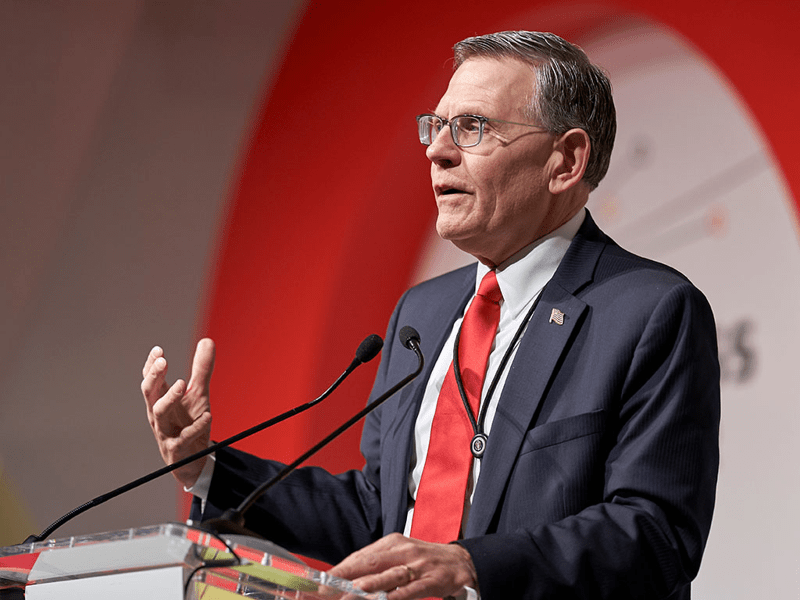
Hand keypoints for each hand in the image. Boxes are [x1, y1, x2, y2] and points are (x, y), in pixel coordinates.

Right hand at [141, 338, 214, 487]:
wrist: (193, 459)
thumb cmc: (190, 423)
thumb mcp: (199, 394)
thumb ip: (202, 369)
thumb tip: (207, 340)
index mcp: (160, 400)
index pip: (150, 380)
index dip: (151, 365)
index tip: (158, 350)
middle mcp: (158, 415)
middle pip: (149, 393)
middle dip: (154, 376)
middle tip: (164, 361)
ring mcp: (165, 432)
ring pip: (159, 413)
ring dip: (169, 397)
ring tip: (183, 383)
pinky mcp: (177, 449)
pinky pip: (183, 437)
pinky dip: (195, 427)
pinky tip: (207, 416)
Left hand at [328, 533, 477, 599]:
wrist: (462, 561)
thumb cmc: (425, 561)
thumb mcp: (399, 556)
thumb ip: (375, 566)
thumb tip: (344, 581)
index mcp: (391, 544)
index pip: (359, 557)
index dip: (338, 571)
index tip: (318, 584)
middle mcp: (402, 551)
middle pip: (369, 564)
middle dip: (344, 578)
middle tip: (324, 592)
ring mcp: (418, 565)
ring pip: (389, 576)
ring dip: (369, 586)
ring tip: (350, 593)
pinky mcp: (433, 580)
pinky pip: (412, 589)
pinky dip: (397, 595)